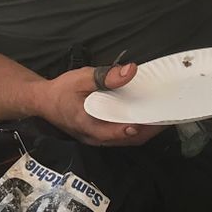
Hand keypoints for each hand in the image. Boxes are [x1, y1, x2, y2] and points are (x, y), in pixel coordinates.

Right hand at [31, 62, 163, 145]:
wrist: (42, 102)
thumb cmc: (61, 90)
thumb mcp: (81, 78)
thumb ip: (105, 76)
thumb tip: (131, 71)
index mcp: (88, 124)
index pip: (116, 132)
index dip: (138, 128)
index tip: (158, 119)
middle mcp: (94, 138)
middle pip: (128, 140)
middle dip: (150, 130)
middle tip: (169, 116)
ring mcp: (97, 140)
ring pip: (126, 141)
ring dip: (145, 131)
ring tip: (163, 116)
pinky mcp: (99, 137)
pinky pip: (121, 137)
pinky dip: (136, 130)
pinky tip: (146, 117)